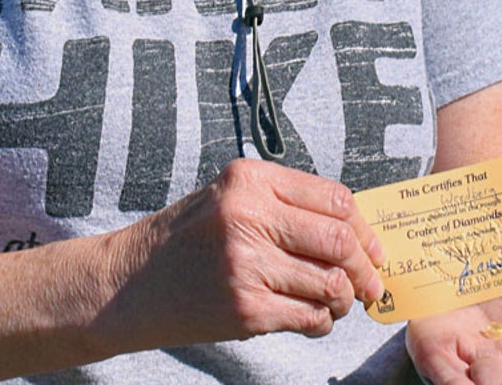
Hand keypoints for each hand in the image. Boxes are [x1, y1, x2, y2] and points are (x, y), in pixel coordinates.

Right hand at [102, 159, 386, 351]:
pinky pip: (308, 317)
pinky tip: (312, 318)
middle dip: (364, 267)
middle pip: (338, 240)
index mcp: (252, 179)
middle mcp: (250, 216)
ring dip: (344, 298)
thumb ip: (286, 203)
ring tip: (339, 302)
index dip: (363, 227)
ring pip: (330, 283)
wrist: (127, 284)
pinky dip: (321, 321)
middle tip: (370, 283)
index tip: (374, 248)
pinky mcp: (244, 310)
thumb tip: (355, 230)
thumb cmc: (188, 239)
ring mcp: (247, 264)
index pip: (334, 198)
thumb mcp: (231, 197)